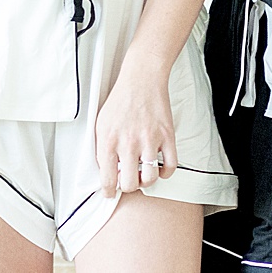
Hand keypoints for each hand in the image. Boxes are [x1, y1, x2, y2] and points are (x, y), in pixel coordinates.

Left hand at [93, 62, 177, 198]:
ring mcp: (149, 140)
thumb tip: (107, 171)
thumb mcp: (101, 124)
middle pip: (130, 184)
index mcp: (109, 141)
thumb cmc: (121, 100)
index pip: (107, 179)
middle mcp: (129, 143)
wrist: (142, 79)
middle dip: (129, 186)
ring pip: (150, 179)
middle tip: (129, 179)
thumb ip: (102, 149)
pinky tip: (159, 167)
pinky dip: (165, 173)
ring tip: (143, 173)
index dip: (109, 191)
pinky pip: (170, 166)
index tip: (111, 193)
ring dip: (146, 181)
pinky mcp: (167, 136)